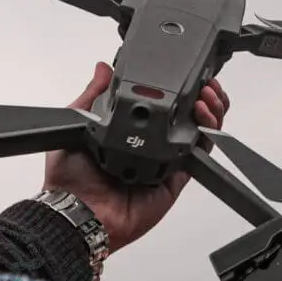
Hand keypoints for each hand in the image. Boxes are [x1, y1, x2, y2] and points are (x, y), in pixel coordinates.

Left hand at [43, 62, 229, 252]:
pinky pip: (200, 155)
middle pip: (189, 115)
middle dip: (203, 95)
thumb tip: (102, 69)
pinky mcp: (177, 179)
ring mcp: (167, 161)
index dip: (179, 87)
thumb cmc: (70, 178)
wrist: (78, 212)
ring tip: (207, 95)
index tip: (186, 72)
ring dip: (210, 110)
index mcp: (130, 131)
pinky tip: (203, 116)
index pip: (163, 104)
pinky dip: (208, 134)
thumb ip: (93, 95)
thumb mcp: (78, 124)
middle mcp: (151, 145)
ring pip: (200, 132)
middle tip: (205, 83)